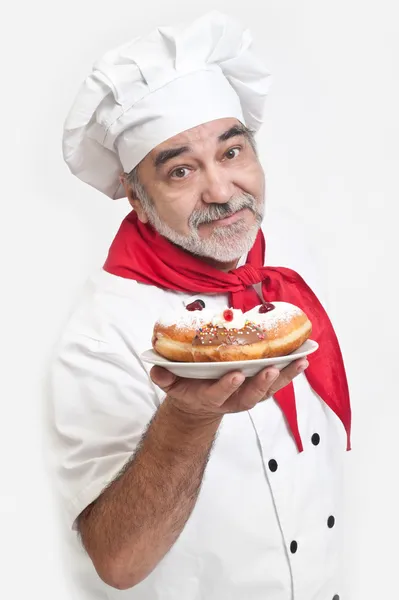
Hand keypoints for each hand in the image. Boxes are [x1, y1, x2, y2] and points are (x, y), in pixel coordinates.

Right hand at [150, 358, 308, 419]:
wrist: (198, 403)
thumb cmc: (187, 387)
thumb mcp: (171, 384)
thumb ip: (164, 377)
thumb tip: (157, 369)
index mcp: (210, 397)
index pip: (218, 394)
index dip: (226, 386)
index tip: (234, 374)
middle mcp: (233, 399)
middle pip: (250, 395)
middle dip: (261, 383)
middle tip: (271, 368)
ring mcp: (248, 395)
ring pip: (269, 389)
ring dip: (285, 376)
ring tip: (300, 360)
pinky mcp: (259, 388)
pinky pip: (278, 381)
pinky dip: (290, 371)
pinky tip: (303, 357)